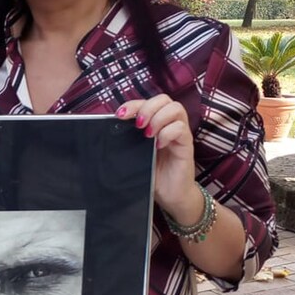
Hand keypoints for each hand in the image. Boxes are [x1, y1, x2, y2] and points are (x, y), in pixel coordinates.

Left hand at [116, 96, 199, 221]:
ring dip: (159, 117)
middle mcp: (168, 124)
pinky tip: (158, 145)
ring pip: (176, 108)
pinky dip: (168, 133)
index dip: (133, 104)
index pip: (146, 102)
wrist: (170, 195)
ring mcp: (179, 133)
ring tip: (148, 134)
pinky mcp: (187, 145)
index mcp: (154, 122)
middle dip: (148, 107)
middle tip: (138, 124)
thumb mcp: (135, 154)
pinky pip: (181, 128)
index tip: (120, 114)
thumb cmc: (153, 173)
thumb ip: (127, 141)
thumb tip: (108, 131)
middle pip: (164, 99)